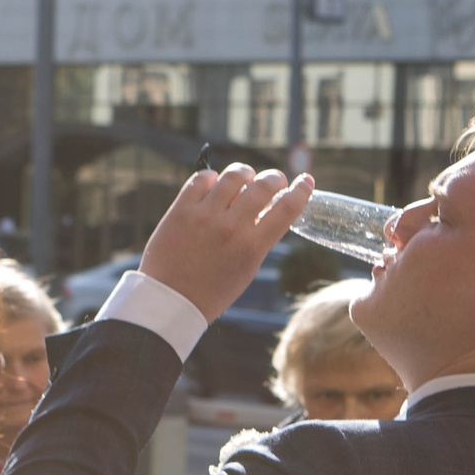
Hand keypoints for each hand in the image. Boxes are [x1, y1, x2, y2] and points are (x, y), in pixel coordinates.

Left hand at [139, 164, 313, 323]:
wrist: (169, 301)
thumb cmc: (210, 292)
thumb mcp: (245, 270)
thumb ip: (257, 240)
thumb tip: (265, 209)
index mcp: (252, 247)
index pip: (287, 209)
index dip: (302, 190)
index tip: (306, 181)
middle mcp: (231, 227)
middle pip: (264, 185)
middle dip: (275, 178)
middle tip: (274, 180)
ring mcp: (205, 216)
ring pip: (234, 175)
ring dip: (245, 173)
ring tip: (245, 178)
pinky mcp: (181, 210)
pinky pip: (201, 178)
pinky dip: (212, 177)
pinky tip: (214, 184)